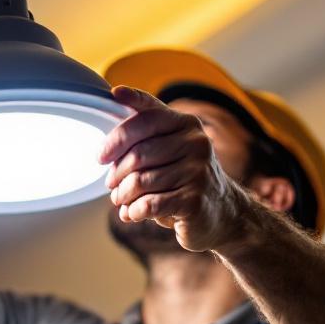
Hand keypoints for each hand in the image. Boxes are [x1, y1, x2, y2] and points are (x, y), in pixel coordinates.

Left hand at [99, 86, 246, 252]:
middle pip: (137, 154)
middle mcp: (196, 142)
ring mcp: (198, 171)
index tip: (100, 153)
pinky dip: (133, 211)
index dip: (118, 134)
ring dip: (122, 195)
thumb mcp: (171, 146)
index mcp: (186, 123)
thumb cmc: (185, 176)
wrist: (224, 211)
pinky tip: (132, 213)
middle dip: (116, 173)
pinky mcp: (194, 200)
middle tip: (110, 183)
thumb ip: (146, 129)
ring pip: (140, 182)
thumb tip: (112, 110)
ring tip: (120, 199)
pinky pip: (149, 204)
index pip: (146, 117)